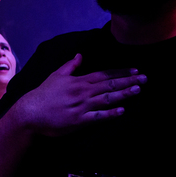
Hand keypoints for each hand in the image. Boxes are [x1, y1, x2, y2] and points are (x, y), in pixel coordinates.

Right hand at [12, 54, 144, 136]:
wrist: (30, 112)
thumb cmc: (43, 94)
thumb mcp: (56, 75)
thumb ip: (70, 65)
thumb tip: (80, 55)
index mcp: (79, 81)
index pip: (104, 75)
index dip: (121, 73)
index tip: (135, 71)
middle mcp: (83, 92)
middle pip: (110, 85)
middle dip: (129, 81)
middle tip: (145, 79)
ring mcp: (82, 106)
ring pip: (107, 98)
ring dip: (124, 94)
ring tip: (138, 90)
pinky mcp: (79, 120)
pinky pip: (98, 117)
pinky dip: (110, 114)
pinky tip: (122, 111)